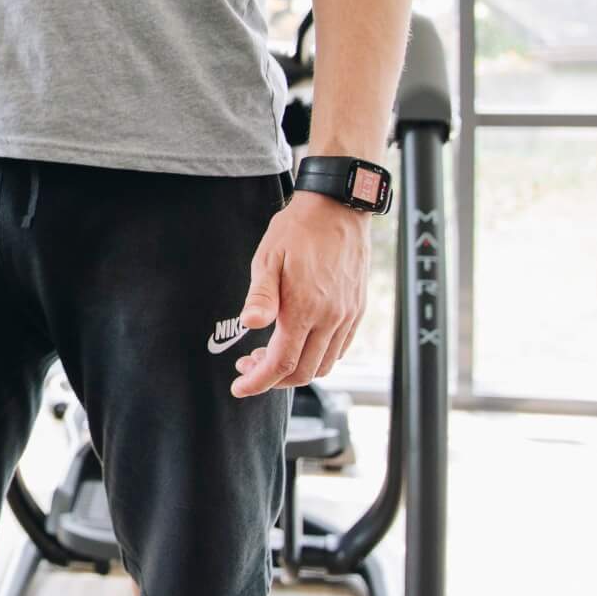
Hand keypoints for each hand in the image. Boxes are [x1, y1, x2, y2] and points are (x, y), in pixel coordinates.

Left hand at [229, 192, 369, 397]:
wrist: (338, 208)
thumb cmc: (298, 230)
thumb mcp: (268, 258)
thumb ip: (260, 295)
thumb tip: (250, 325)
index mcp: (305, 308)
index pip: (282, 363)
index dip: (258, 381)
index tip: (240, 386)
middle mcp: (331, 318)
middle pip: (303, 372)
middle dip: (272, 379)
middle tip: (248, 365)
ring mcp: (347, 316)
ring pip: (323, 365)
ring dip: (295, 370)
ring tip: (269, 355)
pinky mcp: (356, 311)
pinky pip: (339, 349)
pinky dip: (317, 357)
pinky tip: (298, 343)